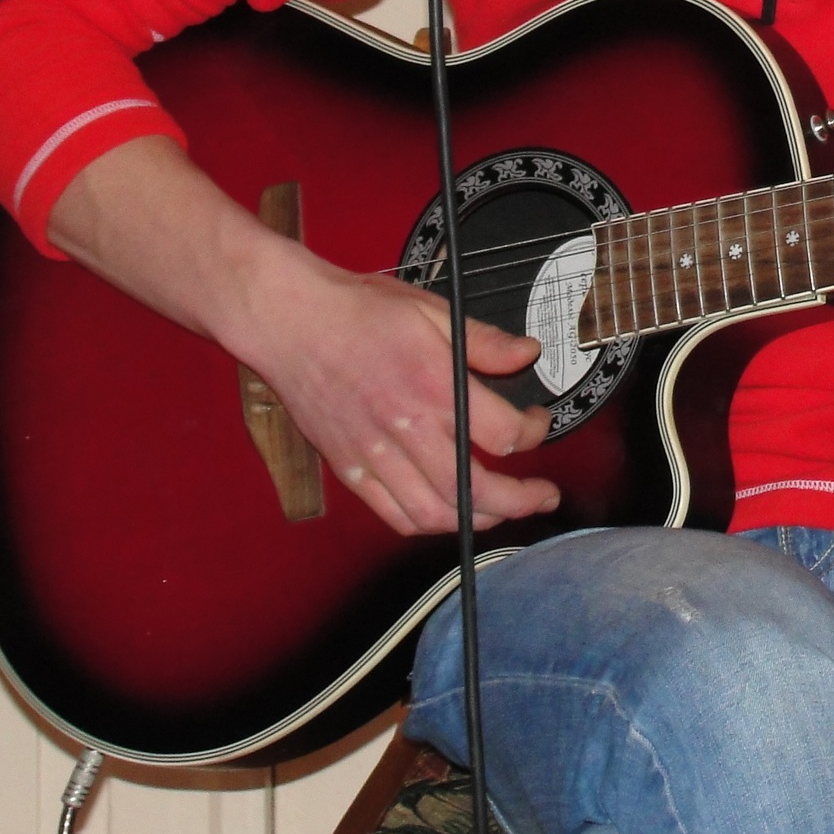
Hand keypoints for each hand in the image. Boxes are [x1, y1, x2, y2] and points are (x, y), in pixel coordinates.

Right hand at [48, 135, 560, 533]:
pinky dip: (425, 523)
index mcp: (434, 386)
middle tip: (542, 496)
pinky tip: (443, 513)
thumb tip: (525, 354)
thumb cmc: (355, 310)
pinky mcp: (349, 466)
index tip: (536, 423)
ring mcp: (375, 454)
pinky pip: (392, 514)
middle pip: (477, 490)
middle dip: (520, 501)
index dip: (533, 434)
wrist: (291, 320)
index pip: (504, 436)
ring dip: (476, 521)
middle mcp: (407, 428)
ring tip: (499, 511)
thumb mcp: (433, 310)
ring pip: (435, 514)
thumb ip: (484, 342)